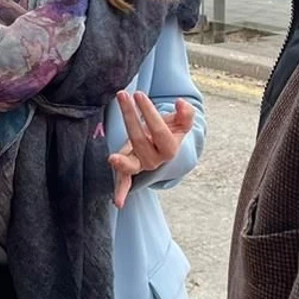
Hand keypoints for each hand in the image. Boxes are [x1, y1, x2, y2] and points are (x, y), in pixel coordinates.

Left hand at [108, 92, 194, 208]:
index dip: (149, 112)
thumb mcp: (181, 124)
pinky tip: (119, 203)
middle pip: (140, 140)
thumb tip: (181, 104)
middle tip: (123, 96)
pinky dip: (121, 192)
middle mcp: (155, 160)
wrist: (164, 147)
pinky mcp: (129, 170)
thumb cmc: (169, 132)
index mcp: (169, 148)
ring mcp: (141, 166)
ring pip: (130, 164)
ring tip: (112, 158)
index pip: (158, 130)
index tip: (139, 95)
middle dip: (130, 117)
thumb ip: (186, 115)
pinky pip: (125, 182)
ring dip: (120, 161)